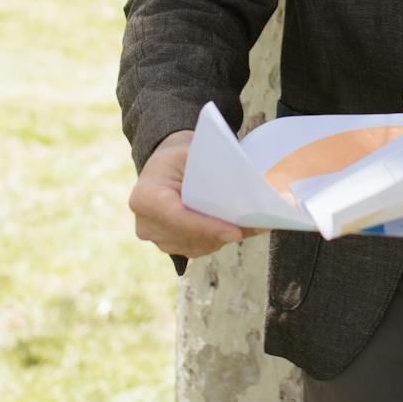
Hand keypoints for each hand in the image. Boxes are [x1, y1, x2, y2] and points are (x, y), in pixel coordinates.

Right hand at [128, 130, 265, 260]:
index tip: (235, 231)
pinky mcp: (170, 245)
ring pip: (198, 246)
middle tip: (257, 226)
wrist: (163, 168)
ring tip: (251, 226)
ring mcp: (157, 239)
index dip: (206, 227)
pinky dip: (218, 240)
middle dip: (223, 233)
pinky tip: (237, 229)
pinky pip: (199, 248)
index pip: (177, 218)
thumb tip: (244, 185)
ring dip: (224, 238)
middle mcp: (146, 224)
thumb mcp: (188, 153)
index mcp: (145, 198)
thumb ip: (210, 170)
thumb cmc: (176, 157)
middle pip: (190, 236)